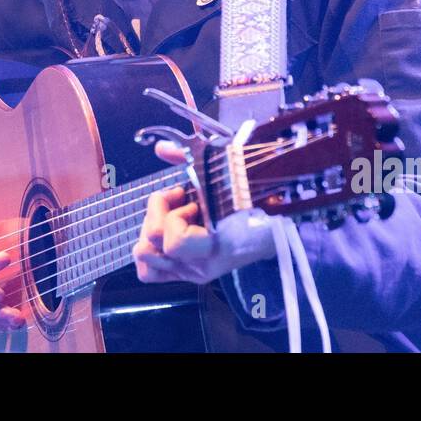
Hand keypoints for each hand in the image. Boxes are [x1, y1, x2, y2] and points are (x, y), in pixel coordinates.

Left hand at [132, 141, 277, 285]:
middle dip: (159, 212)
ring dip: (153, 230)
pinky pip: (148, 272)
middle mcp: (200, 265)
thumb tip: (160, 147)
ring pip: (144, 256)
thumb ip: (188, 158)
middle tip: (179, 201)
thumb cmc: (255, 193)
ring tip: (173, 217)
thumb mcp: (225, 169)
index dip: (174, 213)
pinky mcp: (184, 273)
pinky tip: (167, 232)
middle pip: (153, 240)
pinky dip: (150, 252)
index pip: (175, 241)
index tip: (189, 197)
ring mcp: (191, 272)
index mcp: (214, 246)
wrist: (277, 223)